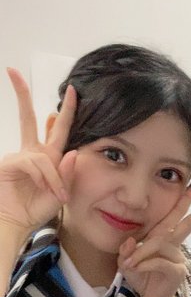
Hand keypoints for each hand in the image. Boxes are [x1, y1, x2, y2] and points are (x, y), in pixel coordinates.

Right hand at [0, 69, 76, 234]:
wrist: (16, 224)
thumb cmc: (36, 210)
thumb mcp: (61, 193)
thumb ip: (68, 174)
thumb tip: (74, 151)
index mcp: (49, 158)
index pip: (58, 130)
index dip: (66, 112)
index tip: (72, 91)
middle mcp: (33, 152)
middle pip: (29, 117)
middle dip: (22, 94)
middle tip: (13, 72)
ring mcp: (20, 156)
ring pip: (44, 155)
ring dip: (54, 176)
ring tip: (57, 194)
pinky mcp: (10, 163)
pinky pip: (34, 163)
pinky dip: (44, 177)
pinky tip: (44, 188)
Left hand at [117, 180, 190, 296]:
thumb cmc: (140, 277)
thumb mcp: (127, 261)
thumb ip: (126, 250)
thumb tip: (131, 241)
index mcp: (165, 237)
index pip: (177, 214)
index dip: (187, 198)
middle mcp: (175, 244)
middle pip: (188, 222)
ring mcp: (179, 257)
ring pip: (160, 244)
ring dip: (142, 253)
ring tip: (130, 264)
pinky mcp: (178, 271)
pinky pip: (160, 261)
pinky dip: (145, 264)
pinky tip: (137, 269)